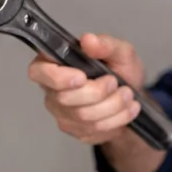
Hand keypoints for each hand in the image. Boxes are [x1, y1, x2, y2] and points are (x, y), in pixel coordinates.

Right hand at [28, 32, 145, 145]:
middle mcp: (52, 90)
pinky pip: (95, 130)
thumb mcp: (120, 52)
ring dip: (113, 105)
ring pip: (83, 116)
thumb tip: (88, 40)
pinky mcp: (75, 131)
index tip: (82, 77)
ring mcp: (62, 113)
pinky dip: (117, 118)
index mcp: (55, 63)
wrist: (132, 97)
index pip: (38, 72)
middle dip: (98, 92)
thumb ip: (106, 45)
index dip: (57, 77)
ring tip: (127, 94)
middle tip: (115, 82)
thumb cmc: (120, 70)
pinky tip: (127, 109)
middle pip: (65, 98)